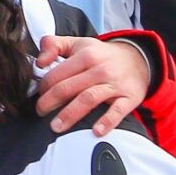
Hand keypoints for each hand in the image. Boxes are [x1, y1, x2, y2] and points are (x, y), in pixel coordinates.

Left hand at [34, 34, 152, 135]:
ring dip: (70, 114)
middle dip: (50, 102)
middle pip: (69, 87)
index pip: (57, 73)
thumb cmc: (100, 55)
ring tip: (56, 126)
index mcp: (85, 55)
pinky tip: (96, 131)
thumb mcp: (77, 43)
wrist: (137, 59)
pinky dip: (107, 121)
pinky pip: (117, 111)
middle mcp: (99, 69)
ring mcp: (114, 84)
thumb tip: (39, 61)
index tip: (39, 95)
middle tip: (39, 112)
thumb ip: (52, 45)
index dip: (44, 86)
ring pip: (88, 99)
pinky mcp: (129, 98)